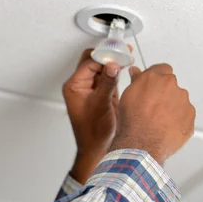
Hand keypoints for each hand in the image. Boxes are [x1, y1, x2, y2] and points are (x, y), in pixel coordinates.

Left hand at [62, 48, 129, 182]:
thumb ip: (107, 83)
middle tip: (124, 52)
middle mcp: (80, 85)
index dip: (105, 55)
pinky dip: (117, 72)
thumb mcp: (101, 105)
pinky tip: (127, 69)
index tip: (119, 52)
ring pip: (102, 67)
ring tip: (128, 58)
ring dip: (114, 62)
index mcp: (74, 86)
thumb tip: (113, 64)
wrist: (96, 149)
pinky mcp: (101, 93)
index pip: (89, 61)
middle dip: (109, 55)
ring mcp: (91, 88)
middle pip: (94, 60)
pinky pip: (108, 76)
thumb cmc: (93, 133)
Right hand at [111, 64, 195, 165]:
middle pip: (171, 87)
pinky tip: (163, 129)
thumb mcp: (127, 95)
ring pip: (178, 102)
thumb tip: (137, 72)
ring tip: (156, 122)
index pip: (162, 69)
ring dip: (170, 109)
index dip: (155, 78)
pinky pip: (184, 118)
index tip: (150, 85)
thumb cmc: (133, 120)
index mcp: (159, 79)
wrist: (142, 143)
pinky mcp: (190, 119)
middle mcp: (175, 88)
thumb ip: (136, 80)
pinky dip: (176, 122)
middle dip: (163, 95)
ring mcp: (184, 104)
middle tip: (150, 108)